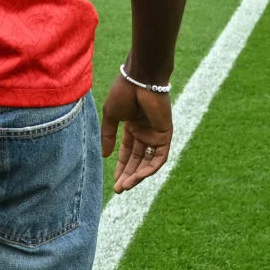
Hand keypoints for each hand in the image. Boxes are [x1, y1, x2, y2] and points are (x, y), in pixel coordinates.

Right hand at [100, 72, 173, 193]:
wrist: (139, 79)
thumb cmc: (123, 92)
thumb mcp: (111, 116)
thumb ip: (108, 136)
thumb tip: (105, 156)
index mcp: (132, 126)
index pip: (127, 152)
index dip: (121, 167)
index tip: (114, 182)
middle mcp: (145, 132)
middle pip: (137, 160)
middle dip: (128, 175)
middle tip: (119, 190)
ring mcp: (155, 134)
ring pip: (148, 161)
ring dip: (137, 175)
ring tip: (126, 186)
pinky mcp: (165, 134)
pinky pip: (159, 156)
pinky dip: (150, 168)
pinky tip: (138, 177)